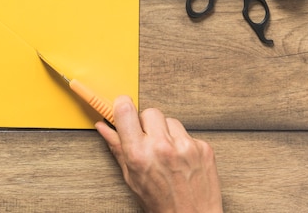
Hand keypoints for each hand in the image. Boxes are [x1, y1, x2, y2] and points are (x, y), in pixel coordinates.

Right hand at [96, 96, 222, 212]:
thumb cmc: (161, 204)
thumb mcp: (132, 178)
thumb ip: (118, 148)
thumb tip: (104, 127)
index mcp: (139, 155)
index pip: (125, 110)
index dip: (122, 105)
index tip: (122, 107)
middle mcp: (162, 147)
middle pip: (149, 112)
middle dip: (146, 123)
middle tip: (147, 139)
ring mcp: (185, 146)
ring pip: (170, 120)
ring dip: (166, 132)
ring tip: (166, 153)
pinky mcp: (203, 148)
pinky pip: (187, 133)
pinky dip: (182, 143)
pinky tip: (180, 159)